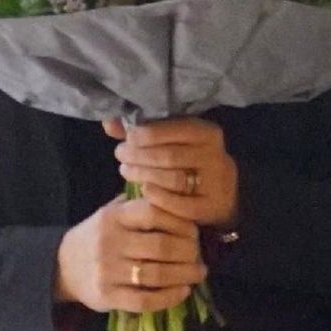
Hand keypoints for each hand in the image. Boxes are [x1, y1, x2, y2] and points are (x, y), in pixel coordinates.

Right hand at [53, 195, 204, 315]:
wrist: (62, 266)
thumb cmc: (99, 236)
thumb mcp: (112, 212)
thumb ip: (141, 204)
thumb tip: (182, 198)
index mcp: (114, 217)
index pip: (154, 213)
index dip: (181, 221)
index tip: (195, 230)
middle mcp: (109, 242)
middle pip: (161, 246)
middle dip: (189, 251)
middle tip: (199, 254)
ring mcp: (107, 271)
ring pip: (156, 275)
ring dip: (184, 275)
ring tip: (199, 273)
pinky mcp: (107, 296)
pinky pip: (144, 301)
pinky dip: (169, 298)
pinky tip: (183, 291)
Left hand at [108, 116, 238, 228]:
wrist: (221, 194)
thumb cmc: (188, 161)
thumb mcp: (173, 141)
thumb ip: (143, 132)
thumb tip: (109, 122)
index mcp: (207, 134)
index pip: (175, 128)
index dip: (147, 134)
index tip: (128, 139)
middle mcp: (215, 156)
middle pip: (170, 155)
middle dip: (139, 155)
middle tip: (121, 156)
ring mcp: (215, 184)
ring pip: (173, 179)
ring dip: (144, 175)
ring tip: (126, 171)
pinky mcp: (209, 208)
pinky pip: (179, 205)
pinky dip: (158, 197)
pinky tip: (142, 191)